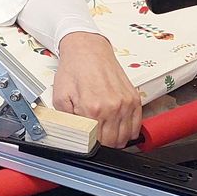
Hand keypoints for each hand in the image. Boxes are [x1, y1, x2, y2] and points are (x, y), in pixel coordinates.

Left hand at [50, 32, 141, 148]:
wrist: (88, 49)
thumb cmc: (74, 69)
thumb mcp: (60, 97)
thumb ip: (67, 120)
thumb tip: (73, 137)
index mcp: (92, 108)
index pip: (97, 143)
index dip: (91, 146)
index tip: (88, 144)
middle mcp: (112, 107)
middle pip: (112, 142)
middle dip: (103, 145)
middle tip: (95, 139)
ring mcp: (126, 103)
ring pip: (126, 136)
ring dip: (117, 140)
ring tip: (106, 134)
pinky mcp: (134, 98)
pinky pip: (136, 124)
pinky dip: (129, 131)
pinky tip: (119, 128)